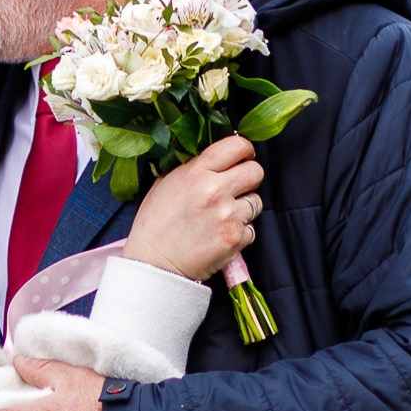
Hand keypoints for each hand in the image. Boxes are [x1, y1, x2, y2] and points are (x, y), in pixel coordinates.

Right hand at [123, 135, 263, 280]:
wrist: (154, 264)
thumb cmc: (155, 225)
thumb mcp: (165, 183)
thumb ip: (192, 167)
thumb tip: (216, 158)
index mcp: (196, 173)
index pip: (237, 146)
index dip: (244, 151)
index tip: (242, 157)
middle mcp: (215, 191)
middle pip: (255, 172)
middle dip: (249, 177)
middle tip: (238, 186)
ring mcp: (228, 216)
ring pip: (256, 201)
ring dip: (244, 207)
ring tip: (222, 216)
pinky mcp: (235, 238)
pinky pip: (251, 228)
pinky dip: (239, 232)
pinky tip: (220, 234)